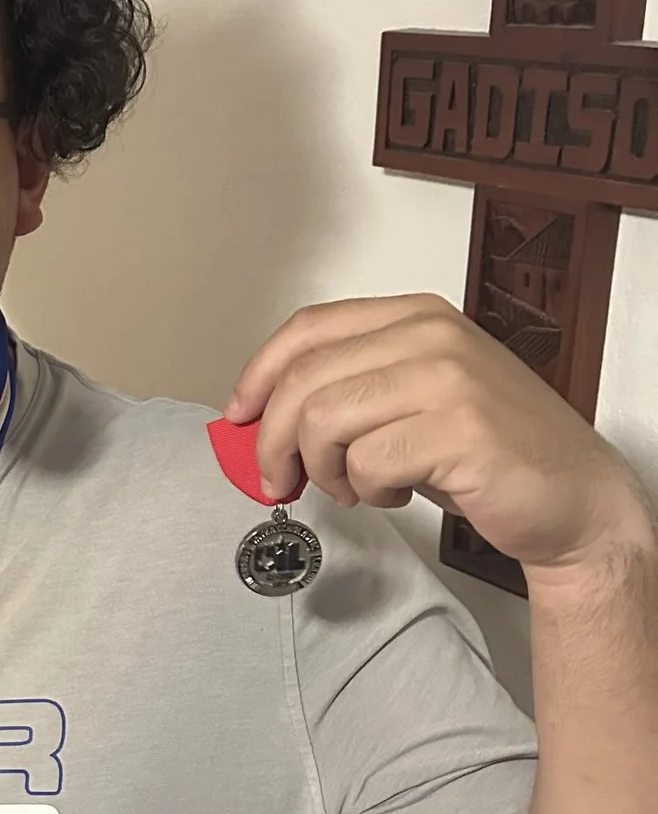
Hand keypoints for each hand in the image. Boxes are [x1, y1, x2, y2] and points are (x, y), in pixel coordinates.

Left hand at [225, 293, 655, 577]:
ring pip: (326, 421)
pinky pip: (366, 463)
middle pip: (305, 379)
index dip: (259, 374)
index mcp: (417, 316)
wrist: (574, 497)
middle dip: (275, 439)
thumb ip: (349, 391)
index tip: (238, 415)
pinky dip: (366, 490)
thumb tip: (260, 417)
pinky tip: (393, 494)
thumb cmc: (489, 451)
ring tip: (353, 488)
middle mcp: (431, 336)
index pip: (308, 328)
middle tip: (277, 479)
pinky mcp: (459, 430)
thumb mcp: (413, 399)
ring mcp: (447, 379)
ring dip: (325, 471)